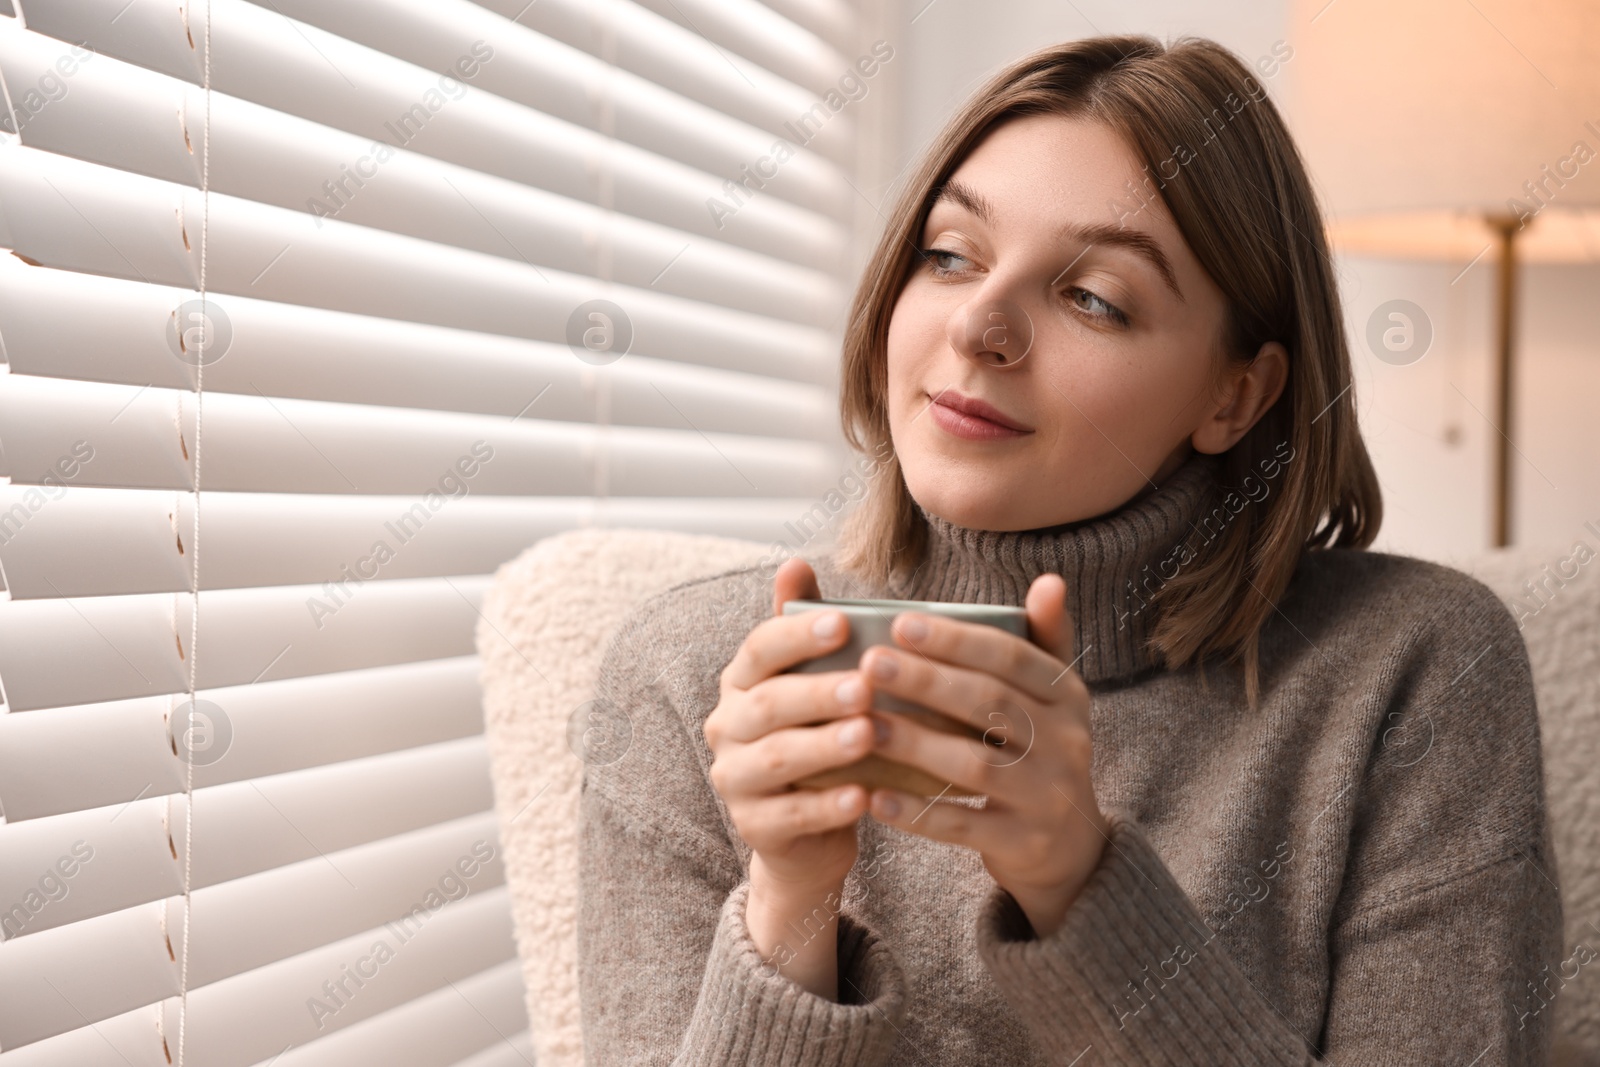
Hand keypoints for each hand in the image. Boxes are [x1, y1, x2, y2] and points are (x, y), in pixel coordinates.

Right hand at [702, 557, 877, 996]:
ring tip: (868, 733)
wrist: (808, 832)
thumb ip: (803, 627)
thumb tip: (795, 562)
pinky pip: (790, 815)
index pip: (759, 649)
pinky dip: (827, 806)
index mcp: (740, 683)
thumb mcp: (811, 682)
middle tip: (865, 684)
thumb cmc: (817, 737)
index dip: (796, 635)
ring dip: (824, 745)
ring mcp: (736, 780)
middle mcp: (727, 727)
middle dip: (817, 692)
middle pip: (768, 704)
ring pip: (777, 758)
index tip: (842, 622)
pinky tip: (864, 797)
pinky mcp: (754, 827)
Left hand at [857, 573, 1108, 937]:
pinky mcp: (1022, 843)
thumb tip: (1049, 579)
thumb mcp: (1053, 698)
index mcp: (1068, 696)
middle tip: (869, 662)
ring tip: (863, 722)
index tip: (900, 622)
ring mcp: (1046, 797)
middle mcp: (1067, 744)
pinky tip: (873, 795)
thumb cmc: (1039, 751)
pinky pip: (962, 825)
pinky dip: (916, 812)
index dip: (955, 640)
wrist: (1069, 847)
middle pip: (990, 705)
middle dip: (926, 681)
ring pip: (973, 765)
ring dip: (913, 743)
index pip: (1011, 658)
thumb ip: (1043, 640)